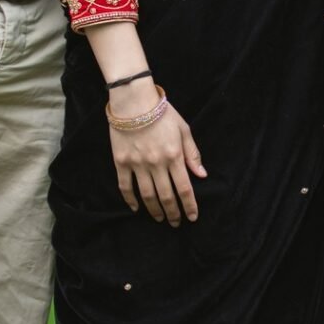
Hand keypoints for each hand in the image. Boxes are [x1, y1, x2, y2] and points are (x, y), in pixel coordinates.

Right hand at [108, 84, 206, 225]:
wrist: (133, 100)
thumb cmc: (162, 112)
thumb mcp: (183, 129)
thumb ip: (192, 153)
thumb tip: (202, 174)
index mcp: (174, 156)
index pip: (184, 188)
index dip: (190, 206)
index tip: (193, 217)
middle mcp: (156, 163)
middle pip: (167, 196)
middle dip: (173, 213)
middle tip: (176, 223)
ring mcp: (137, 164)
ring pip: (147, 195)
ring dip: (155, 210)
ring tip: (160, 219)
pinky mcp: (121, 162)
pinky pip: (125, 186)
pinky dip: (130, 200)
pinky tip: (136, 208)